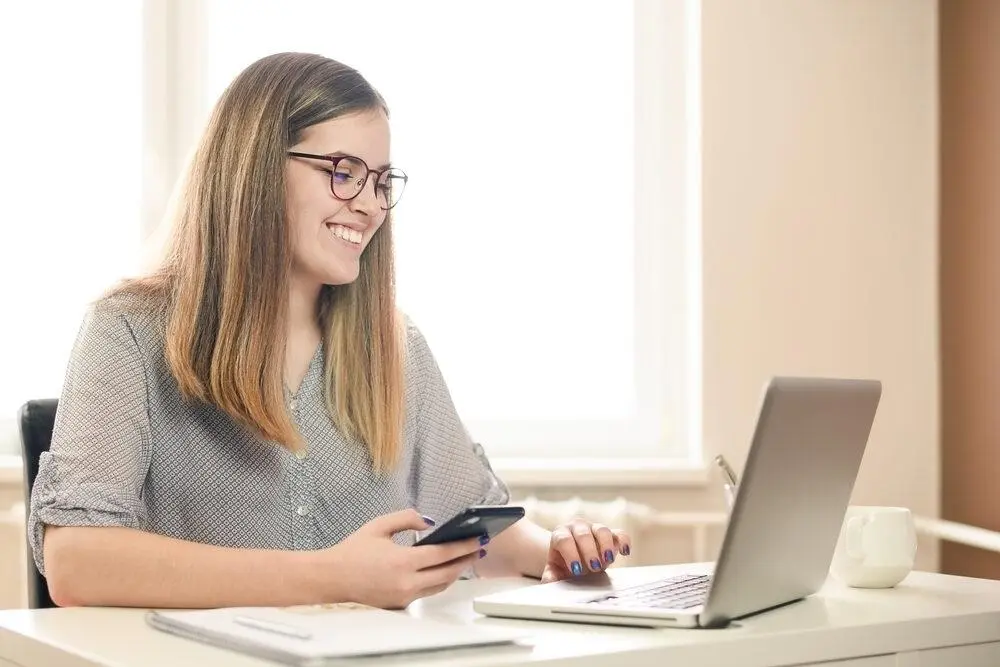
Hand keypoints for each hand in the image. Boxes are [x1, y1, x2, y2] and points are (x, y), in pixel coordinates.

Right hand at [325, 509, 483, 607]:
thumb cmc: (353, 551)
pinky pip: (427, 592)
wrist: (331, 578)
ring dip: (456, 572)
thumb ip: (407, 518)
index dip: (464, 546)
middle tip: (480, 548)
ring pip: (440, 586)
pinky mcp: (400, 604)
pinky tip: (444, 570)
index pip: (443, 554)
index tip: (479, 539)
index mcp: (403, 561)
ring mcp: (404, 596)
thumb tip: (430, 522)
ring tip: (466, 558)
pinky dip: (439, 581)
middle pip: (448, 573)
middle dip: (467, 560)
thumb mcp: (379, 526)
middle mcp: (407, 582)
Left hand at [541, 519, 631, 582]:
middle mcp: (577, 527)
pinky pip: (620, 533)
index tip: (576, 570)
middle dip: (589, 551)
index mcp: (560, 534)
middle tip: (593, 567)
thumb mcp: (555, 570)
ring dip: (606, 546)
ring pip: (602, 530)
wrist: (574, 557)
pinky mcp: (611, 534)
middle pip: (583, 534)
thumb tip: (550, 581)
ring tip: (608, 561)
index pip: (564, 539)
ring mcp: (594, 528)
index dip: (570, 554)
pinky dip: (624, 542)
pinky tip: (625, 552)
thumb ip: (551, 576)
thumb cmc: (563, 564)